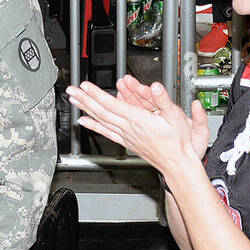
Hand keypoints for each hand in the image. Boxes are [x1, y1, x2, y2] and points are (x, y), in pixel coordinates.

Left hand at [66, 80, 210, 180]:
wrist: (177, 164)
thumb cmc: (178, 142)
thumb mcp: (176, 117)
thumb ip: (163, 100)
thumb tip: (156, 87)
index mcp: (139, 120)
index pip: (112, 105)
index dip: (98, 95)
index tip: (85, 86)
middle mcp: (129, 128)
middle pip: (102, 112)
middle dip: (85, 99)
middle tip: (72, 90)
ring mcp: (126, 136)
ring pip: (101, 120)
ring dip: (86, 109)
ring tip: (73, 100)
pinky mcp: (126, 142)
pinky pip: (106, 132)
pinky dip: (93, 125)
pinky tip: (84, 121)